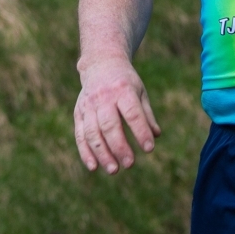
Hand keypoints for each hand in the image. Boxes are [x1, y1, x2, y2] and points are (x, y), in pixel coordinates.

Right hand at [73, 56, 159, 174]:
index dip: (140, 131)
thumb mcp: (140, 92)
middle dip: (119, 146)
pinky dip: (85, 152)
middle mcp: (103, 98)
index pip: (132, 113)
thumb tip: (155, 136)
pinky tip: (94, 167)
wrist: (100, 64)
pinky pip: (80, 135)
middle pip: (109, 125)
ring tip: (114, 170)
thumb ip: (146, 115)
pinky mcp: (78, 113)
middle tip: (130, 164)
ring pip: (93, 132)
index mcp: (122, 90)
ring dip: (102, 153)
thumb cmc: (125, 82)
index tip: (149, 149)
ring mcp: (88, 106)